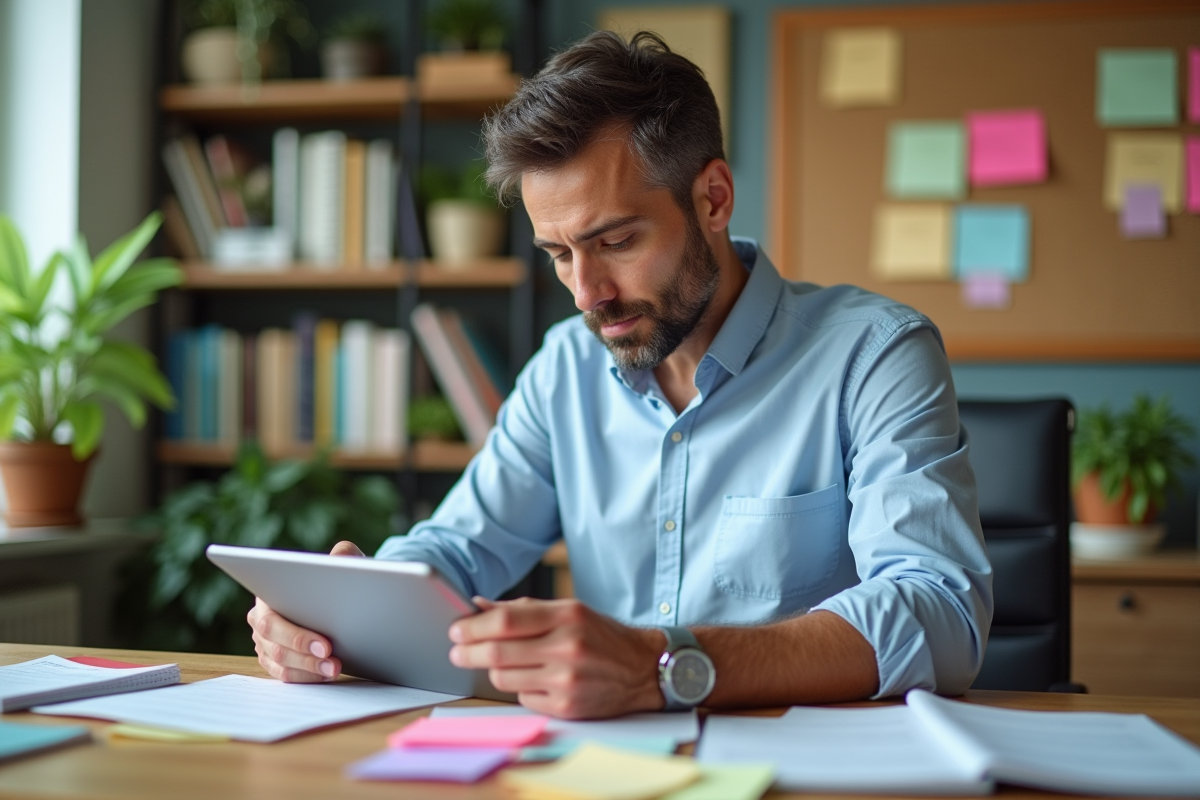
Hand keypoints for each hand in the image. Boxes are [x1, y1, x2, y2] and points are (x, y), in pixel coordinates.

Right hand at [247, 540, 363, 681]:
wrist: (341, 595)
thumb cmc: (340, 576)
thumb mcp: (346, 561)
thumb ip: (344, 554)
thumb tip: (341, 559)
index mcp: (268, 593)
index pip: (272, 618)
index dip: (297, 636)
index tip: (326, 644)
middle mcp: (260, 619)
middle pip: (274, 645)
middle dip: (305, 655)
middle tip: (332, 659)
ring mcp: (266, 642)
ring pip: (280, 663)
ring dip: (309, 669)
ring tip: (335, 669)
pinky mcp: (275, 660)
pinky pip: (286, 675)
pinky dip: (307, 677)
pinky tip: (326, 674)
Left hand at [448, 597, 664, 718]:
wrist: (643, 668)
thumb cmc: (602, 636)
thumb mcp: (569, 611)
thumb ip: (524, 609)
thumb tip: (479, 607)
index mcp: (566, 616)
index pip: (505, 621)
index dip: (473, 626)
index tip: (456, 629)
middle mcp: (567, 647)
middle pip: (497, 651)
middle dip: (468, 651)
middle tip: (457, 651)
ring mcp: (566, 680)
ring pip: (504, 678)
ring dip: (495, 670)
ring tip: (503, 662)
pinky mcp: (567, 706)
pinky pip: (523, 697)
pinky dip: (522, 688)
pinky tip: (536, 679)